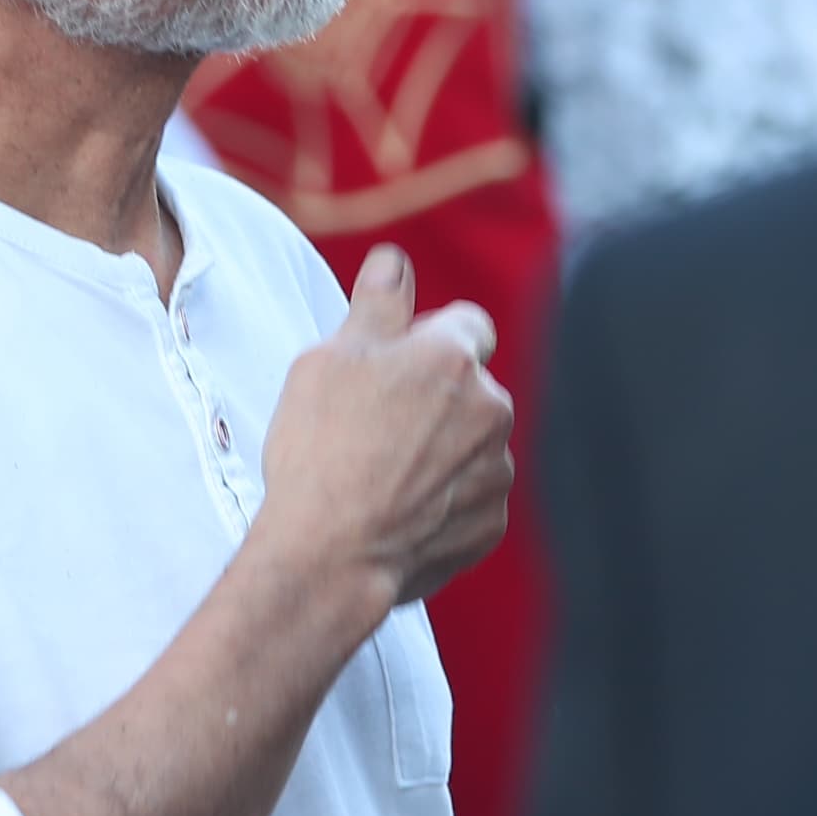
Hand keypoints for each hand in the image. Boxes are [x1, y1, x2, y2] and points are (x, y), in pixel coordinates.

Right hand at [255, 244, 515, 620]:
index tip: (391, 365)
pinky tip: (398, 509)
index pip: (466, 323)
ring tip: (381, 473)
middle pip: (470, 385)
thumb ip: (375, 304)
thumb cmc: (320, 450)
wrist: (331, 554)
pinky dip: (444, 498)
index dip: (426, 339)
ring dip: (442, 447)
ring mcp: (496, 469)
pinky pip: (471, 495)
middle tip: (373, 423)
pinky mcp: (491, 522)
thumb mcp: (329, 359)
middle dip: (435, 396)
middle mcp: (490, 407)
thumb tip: (394, 261)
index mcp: (452, 357)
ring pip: (473, 441)